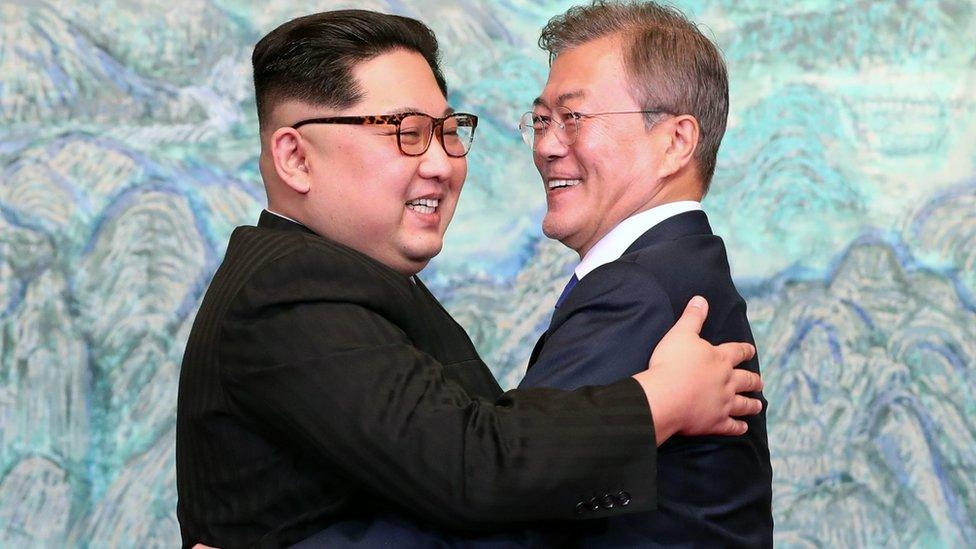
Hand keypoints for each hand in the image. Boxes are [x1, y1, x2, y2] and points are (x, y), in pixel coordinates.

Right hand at [632, 296, 762, 444]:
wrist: (665, 396)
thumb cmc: (671, 363)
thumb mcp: (680, 333)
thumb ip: (692, 317)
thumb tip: (701, 299)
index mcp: (720, 359)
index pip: (738, 351)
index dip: (745, 350)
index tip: (751, 350)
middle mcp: (727, 381)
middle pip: (746, 379)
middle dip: (754, 380)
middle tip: (760, 381)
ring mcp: (723, 403)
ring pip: (743, 404)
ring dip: (752, 404)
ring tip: (759, 404)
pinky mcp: (715, 422)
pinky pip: (731, 426)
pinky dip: (738, 427)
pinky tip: (743, 428)